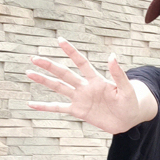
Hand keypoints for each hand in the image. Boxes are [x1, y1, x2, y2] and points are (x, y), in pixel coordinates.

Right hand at [26, 39, 148, 133]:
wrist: (128, 119)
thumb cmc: (130, 102)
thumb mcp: (127, 89)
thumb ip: (118, 74)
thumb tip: (112, 56)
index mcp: (96, 80)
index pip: (81, 62)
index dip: (71, 51)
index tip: (60, 40)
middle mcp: (85, 87)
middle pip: (64, 73)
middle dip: (49, 66)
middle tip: (34, 57)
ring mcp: (80, 99)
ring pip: (58, 88)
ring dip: (44, 81)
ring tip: (29, 73)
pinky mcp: (78, 111)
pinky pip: (58, 108)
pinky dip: (45, 107)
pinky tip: (32, 104)